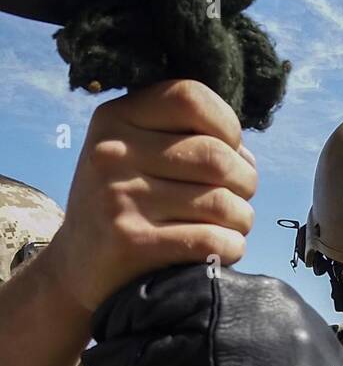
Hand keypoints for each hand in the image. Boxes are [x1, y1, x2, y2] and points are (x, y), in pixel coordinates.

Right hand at [45, 80, 256, 312]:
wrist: (75, 267)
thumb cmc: (123, 204)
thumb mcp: (134, 154)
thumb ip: (184, 138)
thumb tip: (245, 156)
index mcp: (115, 118)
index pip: (190, 98)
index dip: (227, 124)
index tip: (231, 151)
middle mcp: (112, 153)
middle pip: (215, 155)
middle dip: (245, 179)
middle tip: (240, 196)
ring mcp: (119, 198)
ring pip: (220, 201)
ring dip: (242, 217)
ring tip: (234, 224)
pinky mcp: (131, 243)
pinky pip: (210, 240)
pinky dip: (232, 246)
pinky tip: (225, 248)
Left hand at [70, 265, 342, 365]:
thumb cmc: (309, 364)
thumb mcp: (275, 305)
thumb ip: (221, 290)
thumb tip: (161, 277)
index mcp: (229, 308)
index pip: (143, 302)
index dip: (116, 317)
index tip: (109, 327)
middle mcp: (217, 353)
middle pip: (131, 357)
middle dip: (109, 365)